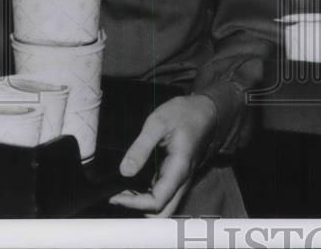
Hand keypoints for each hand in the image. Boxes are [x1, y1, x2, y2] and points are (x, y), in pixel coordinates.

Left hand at [108, 94, 217, 215]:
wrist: (205, 109)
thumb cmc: (184, 113)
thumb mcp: (158, 123)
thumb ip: (141, 147)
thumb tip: (125, 171)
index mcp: (179, 169)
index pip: (157, 202)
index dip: (134, 204)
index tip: (115, 195)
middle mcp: (181, 179)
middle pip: (162, 213)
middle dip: (138, 211)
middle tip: (118, 197)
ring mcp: (180, 178)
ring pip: (163, 206)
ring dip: (142, 205)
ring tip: (121, 190)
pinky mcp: (176, 174)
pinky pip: (162, 194)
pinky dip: (146, 196)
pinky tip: (131, 184)